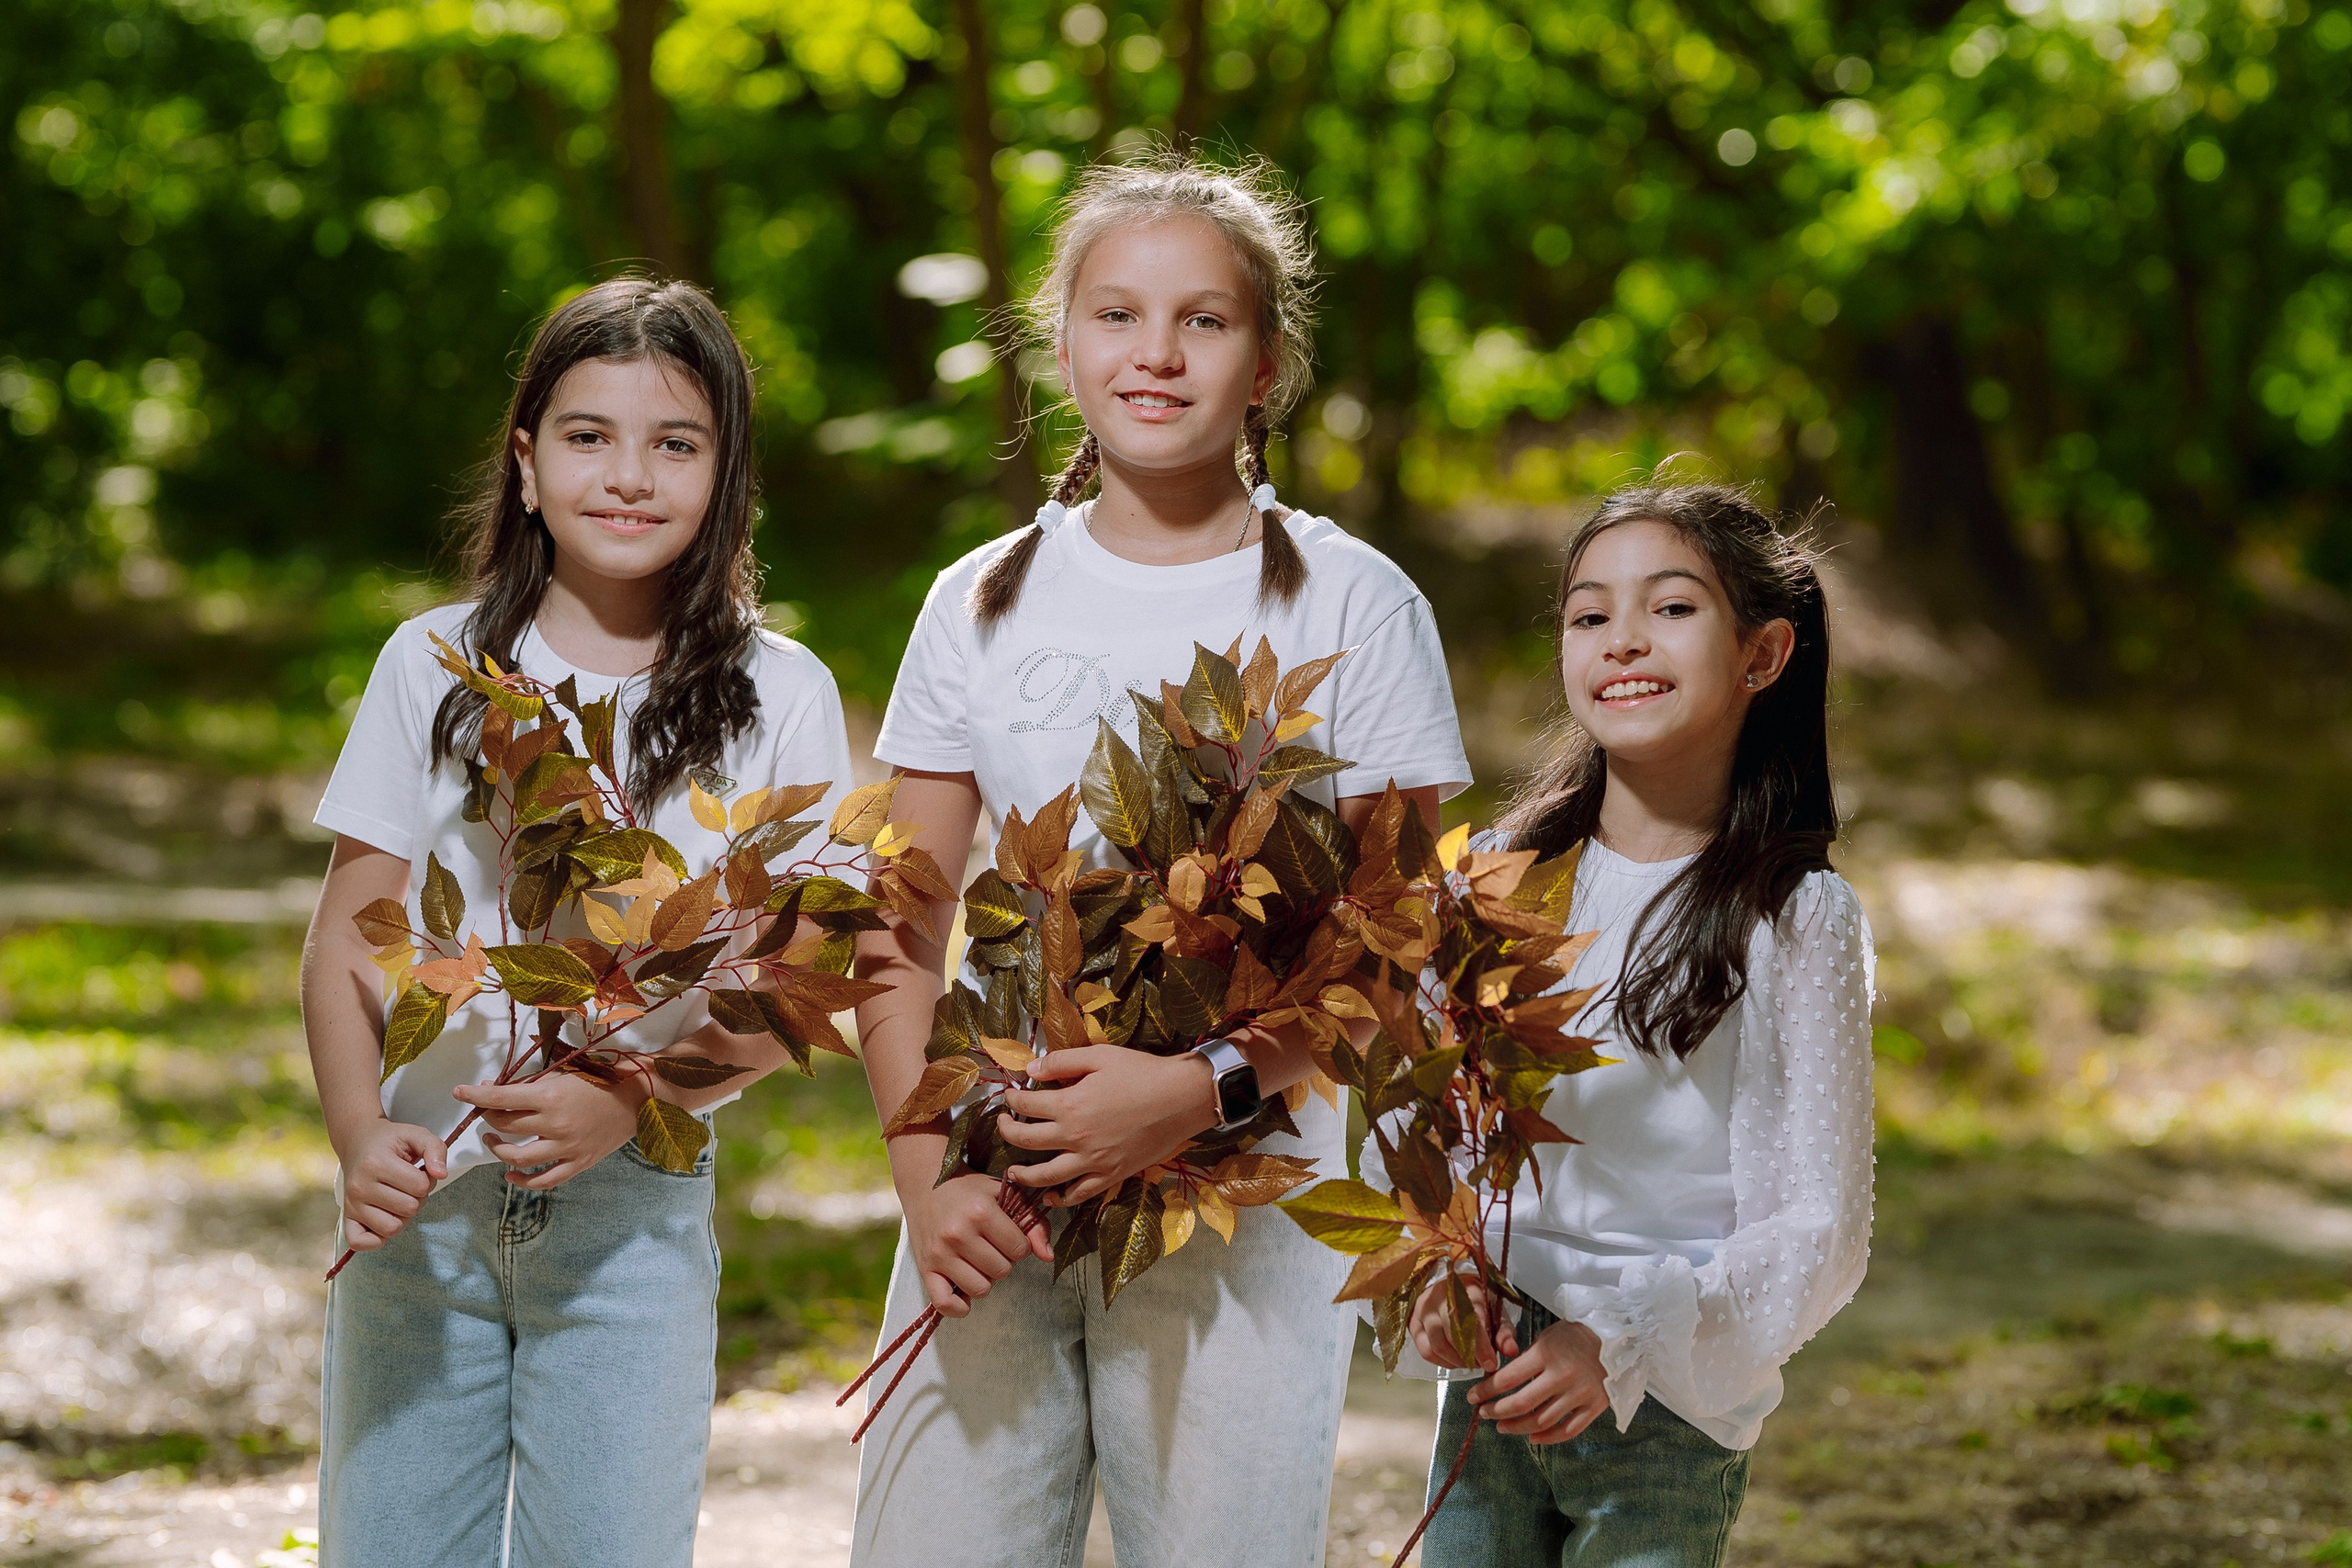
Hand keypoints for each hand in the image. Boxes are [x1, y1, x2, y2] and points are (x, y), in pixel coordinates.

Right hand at [337, 1119, 447, 1250]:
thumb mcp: (416, 1135)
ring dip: (402, 1217)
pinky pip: (362, 1243)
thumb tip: (441, 1174)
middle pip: (409, 1209)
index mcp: (376, 1163)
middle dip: (417, 1198)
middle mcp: (359, 1186)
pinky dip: (377, 1238)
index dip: (427, 1180)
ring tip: (397, 1199)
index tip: (418, 1171)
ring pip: (392, 1228)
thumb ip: (435, 1149)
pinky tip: (383, 1218)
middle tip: (407, 1185)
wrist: (358, 1142)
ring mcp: (351, 1205)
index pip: (420, 1187)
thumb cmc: (390, 1142)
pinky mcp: (346, 1219)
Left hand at [453, 1071, 645, 1188]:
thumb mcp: (563, 1074)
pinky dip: (523, 1181)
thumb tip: (495, 1090)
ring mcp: (567, 1147)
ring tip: (493, 1141)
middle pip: (505, 1126)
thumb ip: (531, 1084)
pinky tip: (510, 1174)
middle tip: (485, 1113)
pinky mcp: (578, 1163)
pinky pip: (544, 1180)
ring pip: (518, 1157)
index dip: (476, 1096)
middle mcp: (556, 1123)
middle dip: (488, 1118)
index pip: (501, 1098)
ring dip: (498, 1149)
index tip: (460, 1092)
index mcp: (551, 1095)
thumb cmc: (599, 1080)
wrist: (637, 1099)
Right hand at [905, 1172, 1053, 1315]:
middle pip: (1001, 1271)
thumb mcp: (1005, 1195)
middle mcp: (959, 1234)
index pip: (1019, 1250)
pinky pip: (945, 1304)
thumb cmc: (969, 1190)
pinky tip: (963, 1289)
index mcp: (981, 1212)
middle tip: (992, 1248)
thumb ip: (1033, 1223)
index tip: (1008, 1237)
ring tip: (977, 1262)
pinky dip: (958, 1306)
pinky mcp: (925, 1268)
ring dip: (984, 1280)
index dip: (1020, 1246)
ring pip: (980, 1289)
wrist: (924, 1183)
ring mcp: (940, 1253)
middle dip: (1003, 1262)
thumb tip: (1048, 1256)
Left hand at [998, 1047, 1217, 1205]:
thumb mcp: (1099, 1056)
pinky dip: (1061, 1199)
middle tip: (1003, 1126)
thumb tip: (1030, 1070)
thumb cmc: (1142, 1072)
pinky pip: (1079, 1194)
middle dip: (1007, 1133)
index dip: (1011, 1100)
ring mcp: (1093, 1161)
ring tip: (1012, 1172)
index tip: (1009, 1096)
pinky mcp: (1111, 1175)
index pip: (1026, 1105)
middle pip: (1026, 1142)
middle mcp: (1075, 1138)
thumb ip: (1061, 1062)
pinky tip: (1051, 1197)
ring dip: (1023, 1175)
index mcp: (1070, 1106)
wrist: (1182, 1098)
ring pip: (1046, 1176)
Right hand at [1410, 1273, 1518, 1373]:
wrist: (1451, 1289)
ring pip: (1437, 1345)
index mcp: (1465, 1289)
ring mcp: (1423, 1309)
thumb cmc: (1476, 1301)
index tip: (1491, 1363)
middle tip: (1482, 1364)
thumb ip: (1504, 1332)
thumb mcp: (1495, 1312)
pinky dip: (1442, 1362)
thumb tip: (1510, 1351)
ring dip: (1456, 1361)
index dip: (1481, 1346)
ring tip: (1470, 1362)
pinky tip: (1455, 1361)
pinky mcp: (1413, 1322)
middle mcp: (1440, 1296)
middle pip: (1452, 1334)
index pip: (1471, 1320)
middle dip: (1470, 1356)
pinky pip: (1426, 1351)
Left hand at [1466, 1318, 1609, 1444]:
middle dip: (1497, 1411)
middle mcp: (1562, 1376)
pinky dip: (1548, 1438)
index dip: (1486, 1391)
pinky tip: (1532, 1438)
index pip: (1507, 1378)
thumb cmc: (1576, 1335)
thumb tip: (1501, 1381)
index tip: (1473, 1396)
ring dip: (1517, 1427)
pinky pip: (1568, 1430)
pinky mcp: (1595, 1407)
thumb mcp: (1547, 1337)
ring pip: (1542, 1421)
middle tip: (1484, 1414)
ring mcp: (1580, 1394)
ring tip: (1502, 1427)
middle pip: (1521, 1404)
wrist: (1618, 1338)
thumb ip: (1526, 1359)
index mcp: (1546, 1354)